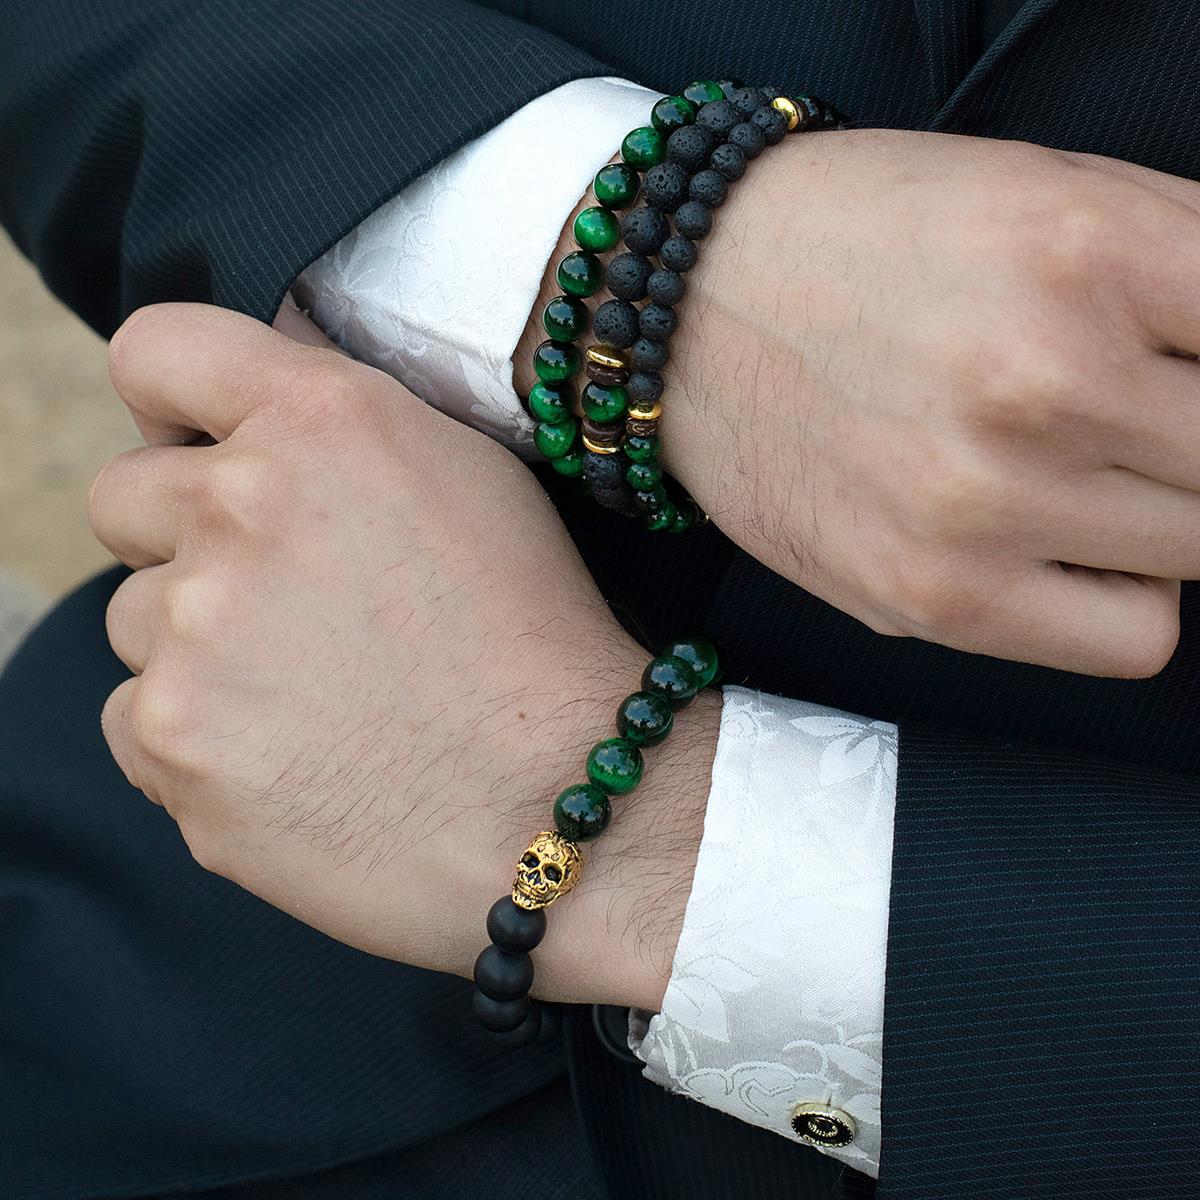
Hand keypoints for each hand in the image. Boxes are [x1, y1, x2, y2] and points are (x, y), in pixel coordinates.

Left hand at [89, 303, 718, 1010]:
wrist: (558, 796)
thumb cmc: (534, 637)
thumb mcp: (472, 476)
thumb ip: (345, 421)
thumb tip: (257, 404)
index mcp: (321, 422)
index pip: (156, 350)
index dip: (168, 404)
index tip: (193, 448)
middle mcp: (240, 506)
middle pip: (124, 497)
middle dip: (182, 539)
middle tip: (281, 598)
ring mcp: (193, 629)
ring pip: (135, 618)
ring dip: (198, 648)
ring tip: (315, 696)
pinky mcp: (171, 739)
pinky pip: (135, 718)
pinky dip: (195, 735)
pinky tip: (292, 755)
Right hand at [518, 129, 1199, 676]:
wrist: (678, 309)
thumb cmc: (852, 241)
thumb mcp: (1044, 193)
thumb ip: (1191, 269)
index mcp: (1091, 248)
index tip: (1188, 378)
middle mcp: (1045, 383)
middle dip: (1198, 435)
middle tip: (1142, 415)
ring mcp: (985, 504)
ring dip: (1164, 510)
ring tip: (1084, 468)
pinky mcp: (933, 596)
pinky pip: (1135, 638)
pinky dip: (1128, 597)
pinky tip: (1064, 545)